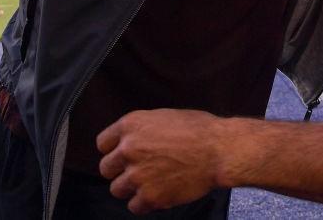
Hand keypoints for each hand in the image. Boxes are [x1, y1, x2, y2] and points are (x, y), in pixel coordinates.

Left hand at [97, 109, 225, 213]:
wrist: (219, 151)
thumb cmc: (199, 130)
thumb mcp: (164, 117)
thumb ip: (142, 130)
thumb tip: (132, 140)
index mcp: (131, 125)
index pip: (103, 143)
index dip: (113, 150)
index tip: (121, 156)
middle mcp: (129, 149)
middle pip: (106, 168)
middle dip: (120, 170)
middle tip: (137, 170)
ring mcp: (137, 175)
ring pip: (117, 189)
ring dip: (131, 188)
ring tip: (148, 183)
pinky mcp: (150, 197)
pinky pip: (134, 206)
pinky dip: (144, 203)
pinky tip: (157, 193)